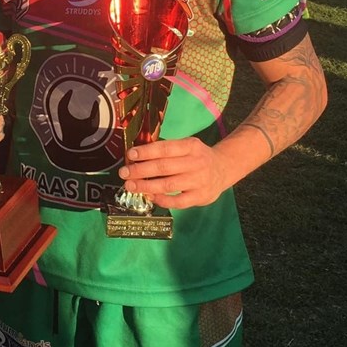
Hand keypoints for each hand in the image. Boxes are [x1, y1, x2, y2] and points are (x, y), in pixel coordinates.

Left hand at [116, 137, 230, 209]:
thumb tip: (138, 155)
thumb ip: (168, 150)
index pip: (165, 149)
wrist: (223, 168)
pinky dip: (162, 200)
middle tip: (123, 173)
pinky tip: (149, 196)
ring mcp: (199, 181)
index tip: (130, 155)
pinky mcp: (201, 197)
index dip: (146, 152)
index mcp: (191, 146)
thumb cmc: (197, 156)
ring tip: (131, 186)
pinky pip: (178, 202)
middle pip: (164, 167)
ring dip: (146, 186)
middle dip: (140, 170)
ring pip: (169, 185)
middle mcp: (196, 163)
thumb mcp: (187, 145)